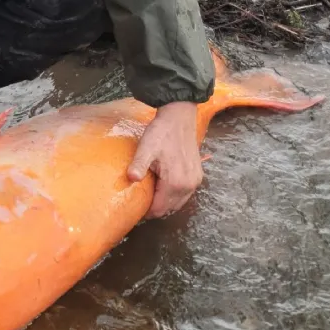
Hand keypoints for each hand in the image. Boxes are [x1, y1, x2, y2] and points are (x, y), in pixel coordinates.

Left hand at [127, 101, 202, 219]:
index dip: (146, 212)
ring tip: (151, 195)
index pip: (158, 210)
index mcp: (175, 183)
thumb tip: (131, 178)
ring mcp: (195, 181)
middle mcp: (188, 186)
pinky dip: (173, 196)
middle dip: (154, 209)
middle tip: (141, 202)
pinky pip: (184, 195)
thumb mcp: (146, 148)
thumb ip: (139, 165)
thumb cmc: (161, 133)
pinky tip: (163, 188)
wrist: (179, 117)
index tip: (135, 209)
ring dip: (164, 203)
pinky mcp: (197, 176)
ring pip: (177, 204)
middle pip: (168, 209)